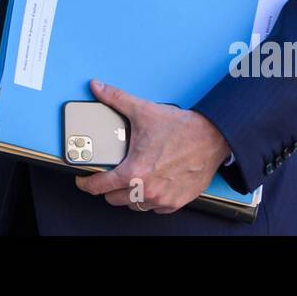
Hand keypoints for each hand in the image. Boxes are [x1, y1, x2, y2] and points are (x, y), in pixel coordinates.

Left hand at [73, 79, 230, 213]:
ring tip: (131, 177)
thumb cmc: (182, 129)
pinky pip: (154, 208)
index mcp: (134, 171)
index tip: (83, 180)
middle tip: (109, 174)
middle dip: (108, 188)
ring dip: (129, 194)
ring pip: (134, 205)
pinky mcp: (176, 202)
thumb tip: (99, 87)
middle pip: (114, 199)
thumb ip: (116, 99)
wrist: (213, 138)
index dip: (86, 183)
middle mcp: (147, 189)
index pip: (99, 187)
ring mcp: (162, 198)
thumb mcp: (143, 111)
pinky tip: (150, 184)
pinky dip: (149, 198)